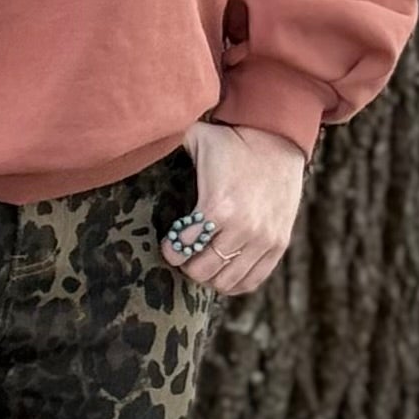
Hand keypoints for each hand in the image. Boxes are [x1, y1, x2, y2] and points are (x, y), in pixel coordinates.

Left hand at [162, 118, 311, 297]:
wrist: (277, 137)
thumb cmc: (231, 139)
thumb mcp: (196, 139)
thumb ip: (167, 146)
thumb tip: (139, 147)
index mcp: (217, 206)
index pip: (181, 248)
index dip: (170, 250)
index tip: (168, 244)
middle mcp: (242, 228)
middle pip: (202, 271)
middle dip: (187, 266)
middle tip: (185, 255)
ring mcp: (263, 239)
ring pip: (226, 282)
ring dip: (210, 276)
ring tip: (204, 262)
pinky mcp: (279, 243)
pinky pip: (252, 280)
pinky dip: (235, 282)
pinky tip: (224, 270)